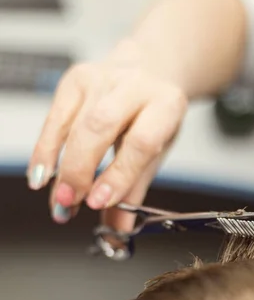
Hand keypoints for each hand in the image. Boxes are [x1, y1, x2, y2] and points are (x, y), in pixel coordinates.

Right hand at [27, 39, 187, 231]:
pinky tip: (41, 174)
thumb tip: (118, 229)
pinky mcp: (75, 79)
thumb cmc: (155, 112)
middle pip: (100, 128)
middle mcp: (134, 86)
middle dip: (81, 170)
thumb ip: (136, 189)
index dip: (118, 175)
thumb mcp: (159, 149)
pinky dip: (45, 150)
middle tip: (71, 202)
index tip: (99, 202)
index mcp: (166, 104)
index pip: (140, 142)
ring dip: (61, 166)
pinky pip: (54, 118)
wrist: (150, 69)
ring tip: (59, 198)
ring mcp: (102, 78)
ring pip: (74, 123)